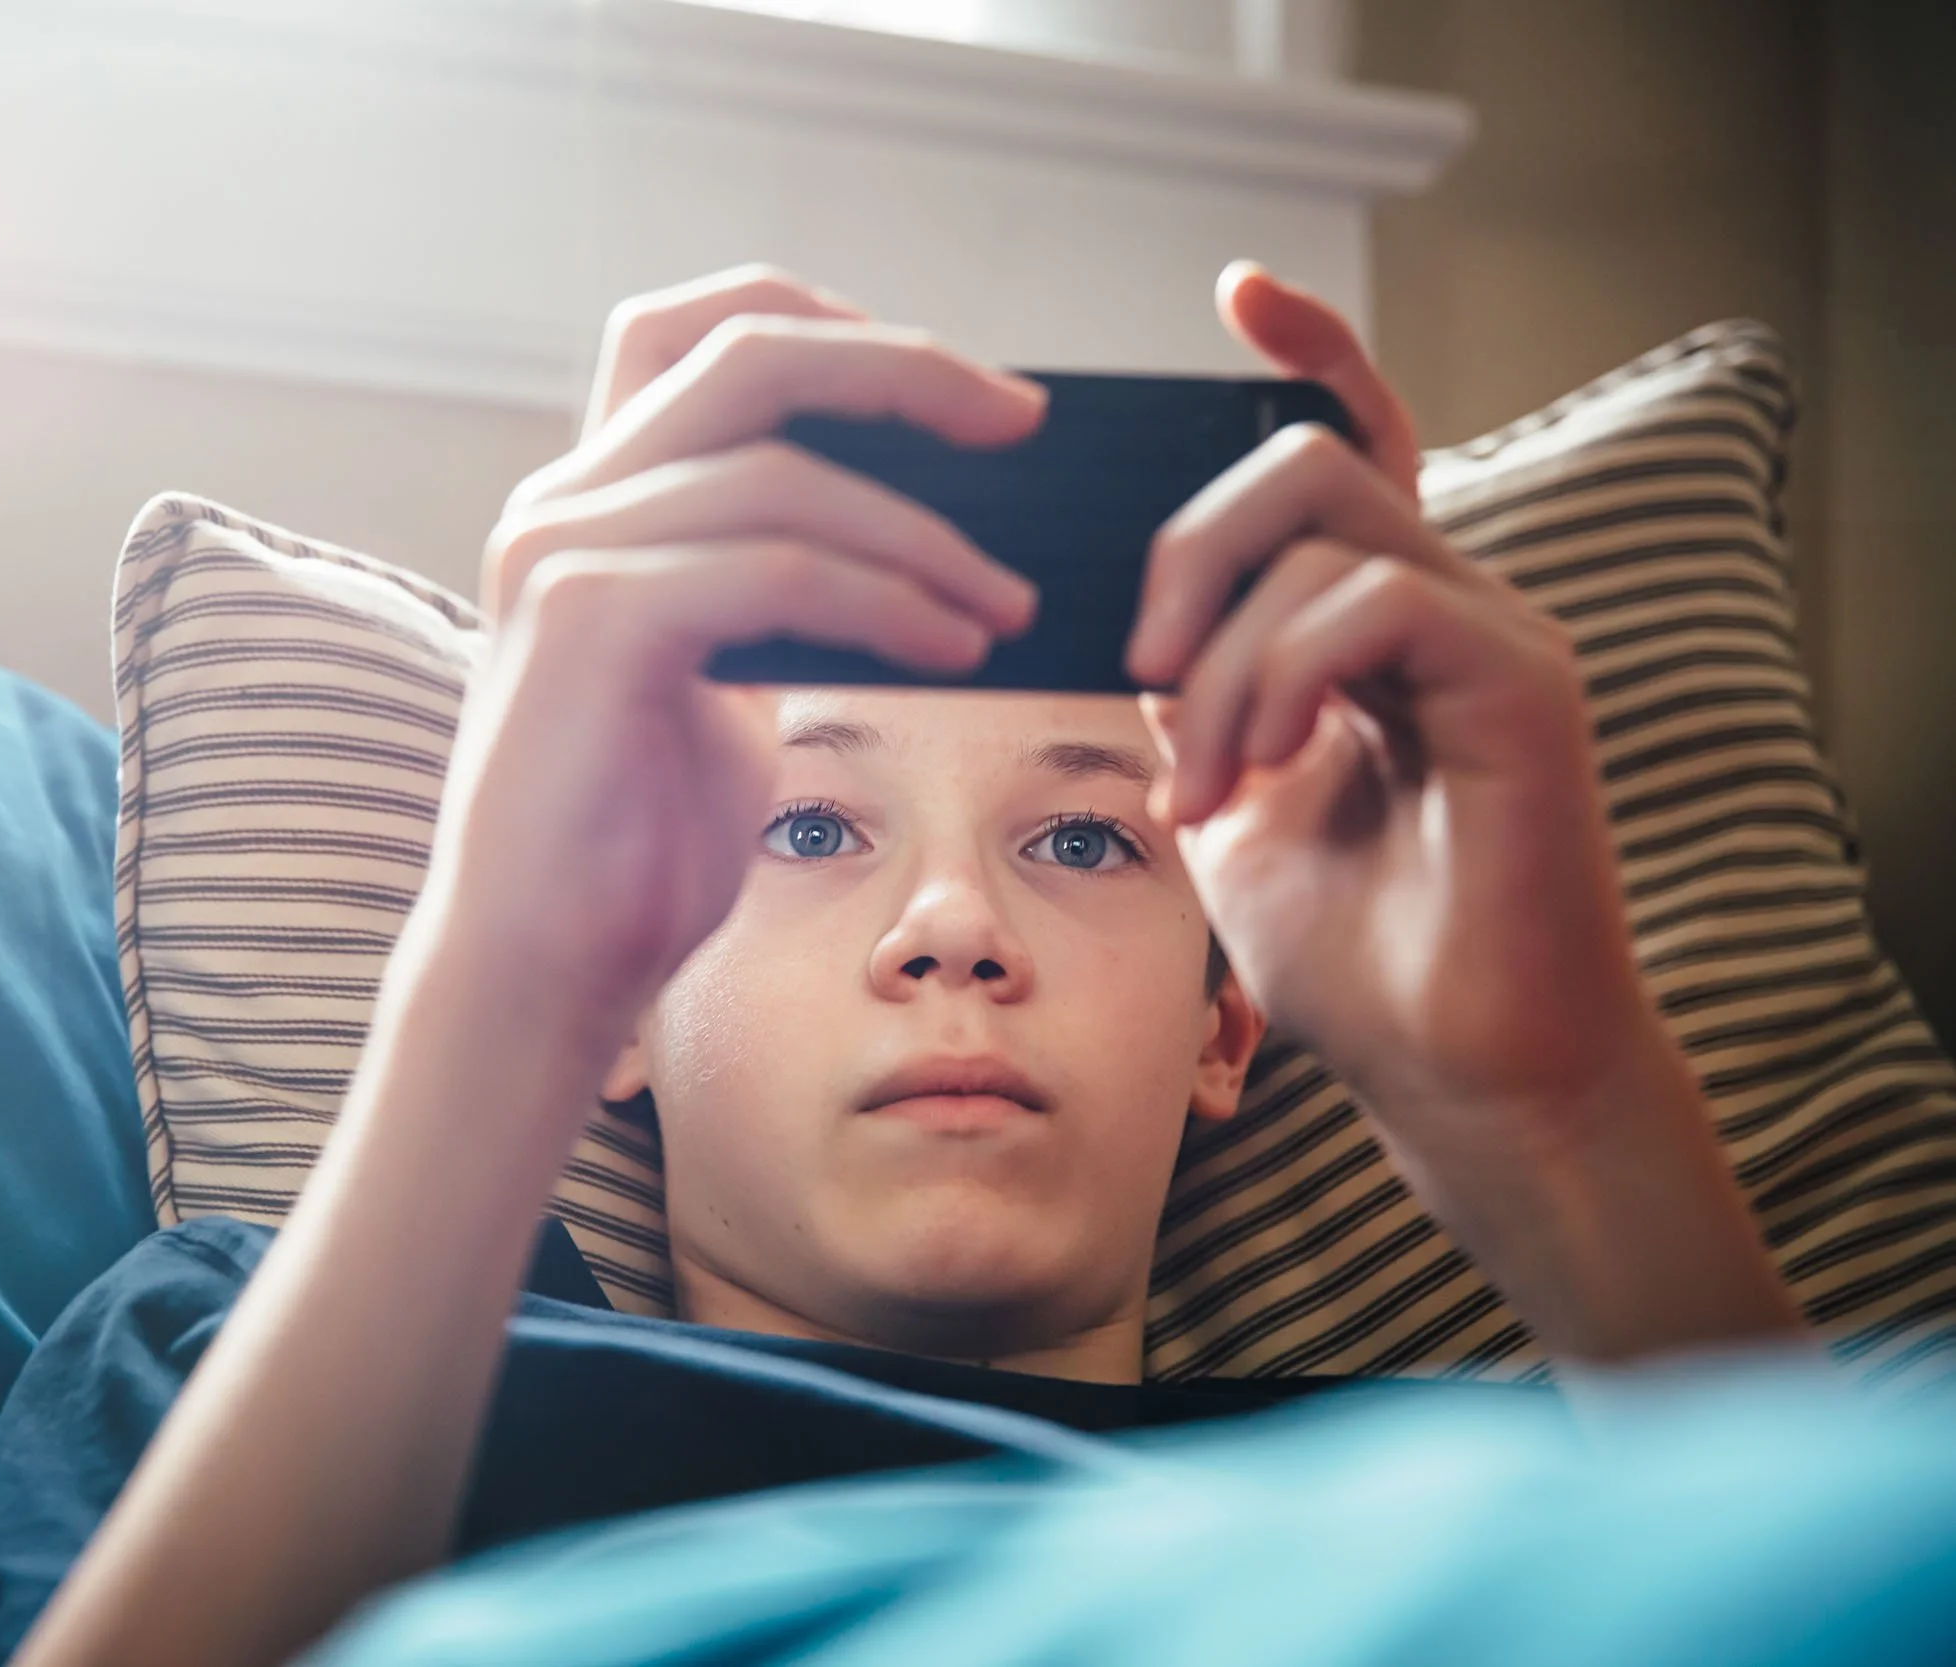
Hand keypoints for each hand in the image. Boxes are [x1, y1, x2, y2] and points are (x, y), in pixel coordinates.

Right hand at [430, 266, 1044, 1061]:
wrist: (542, 967)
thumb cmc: (637, 845)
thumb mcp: (726, 680)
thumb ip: (780, 588)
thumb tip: (926, 542)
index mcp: (588, 502)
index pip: (689, 331)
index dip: (825, 323)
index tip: (949, 384)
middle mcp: (562, 503)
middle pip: (747, 353)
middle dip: (902, 371)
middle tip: (1019, 427)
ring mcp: (565, 554)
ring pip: (784, 476)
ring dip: (925, 537)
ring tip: (1008, 604)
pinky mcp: (589, 622)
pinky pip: (777, 571)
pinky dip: (888, 600)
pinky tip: (955, 645)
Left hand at [1130, 264, 1636, 1157]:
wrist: (1452, 1068)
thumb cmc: (1353, 953)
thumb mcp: (1229, 805)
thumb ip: (1196, 700)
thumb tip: (1138, 630)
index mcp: (1376, 623)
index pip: (1357, 440)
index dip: (1309, 348)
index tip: (1235, 294)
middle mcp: (1445, 603)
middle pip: (1305, 463)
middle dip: (1187, 552)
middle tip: (1142, 675)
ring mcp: (1494, 633)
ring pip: (1322, 530)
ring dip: (1220, 665)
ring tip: (1203, 790)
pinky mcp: (1523, 682)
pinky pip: (1375, 602)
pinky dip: (1282, 679)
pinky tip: (1262, 771)